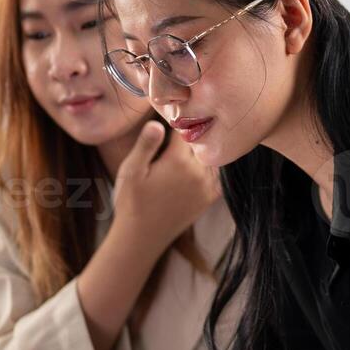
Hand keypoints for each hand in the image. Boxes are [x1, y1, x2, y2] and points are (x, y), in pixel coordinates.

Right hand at [111, 122, 220, 254]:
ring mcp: (206, 187)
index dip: (177, 119)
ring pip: (212, 156)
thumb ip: (146, 145)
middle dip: (192, 132)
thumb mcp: (131, 171)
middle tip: (184, 122)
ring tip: (193, 140)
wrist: (142, 238)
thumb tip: (157, 122)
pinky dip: (213, 166)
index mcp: (178, 162)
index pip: (184, 129)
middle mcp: (197, 172)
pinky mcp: (208, 199)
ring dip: (204, 148)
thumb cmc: (131, 202)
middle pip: (201, 141)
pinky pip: (218, 175)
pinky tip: (201, 162)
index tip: (171, 112)